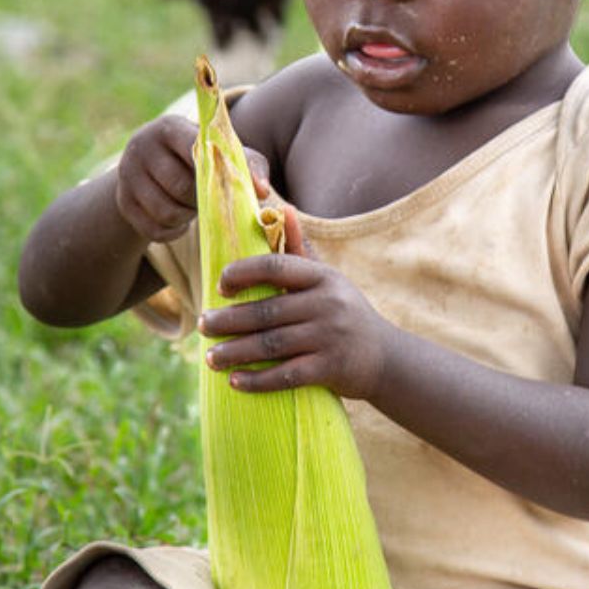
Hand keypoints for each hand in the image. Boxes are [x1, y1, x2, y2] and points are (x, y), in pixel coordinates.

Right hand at [113, 115, 269, 242]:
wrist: (152, 166)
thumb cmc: (198, 157)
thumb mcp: (221, 152)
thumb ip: (247, 164)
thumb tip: (263, 190)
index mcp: (169, 127)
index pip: (193, 149)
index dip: (211, 171)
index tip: (221, 183)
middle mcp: (142, 146)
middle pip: (180, 186)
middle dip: (200, 199)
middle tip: (206, 198)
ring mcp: (127, 175)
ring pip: (165, 211)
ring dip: (186, 217)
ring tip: (193, 208)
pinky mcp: (123, 202)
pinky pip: (153, 230)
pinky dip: (172, 232)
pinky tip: (178, 220)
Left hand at [199, 239, 392, 401]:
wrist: (386, 359)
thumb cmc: (346, 314)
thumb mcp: (329, 280)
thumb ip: (302, 249)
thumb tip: (283, 208)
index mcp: (322, 278)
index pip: (275, 267)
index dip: (242, 273)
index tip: (220, 285)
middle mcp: (327, 304)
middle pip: (266, 311)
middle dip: (228, 320)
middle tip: (202, 324)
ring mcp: (329, 338)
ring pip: (271, 345)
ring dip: (235, 352)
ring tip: (210, 358)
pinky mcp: (330, 369)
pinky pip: (286, 375)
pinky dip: (258, 380)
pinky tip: (235, 380)